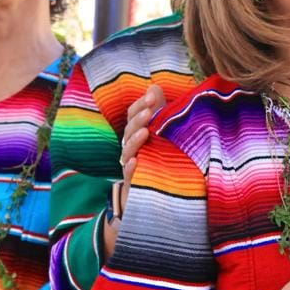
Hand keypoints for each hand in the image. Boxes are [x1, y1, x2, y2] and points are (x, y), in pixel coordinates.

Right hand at [104, 85, 165, 253]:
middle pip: (129, 131)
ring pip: (127, 152)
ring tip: (146, 131)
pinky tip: (136, 162)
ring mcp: (131, 168)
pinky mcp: (135, 186)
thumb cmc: (159, 164)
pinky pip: (130, 177)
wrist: (153, 202)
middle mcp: (131, 151)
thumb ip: (158, 113)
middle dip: (138, 118)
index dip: (141, 106)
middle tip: (150, 108)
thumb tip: (155, 86)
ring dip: (135, 140)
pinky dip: (131, 169)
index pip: (134, 117)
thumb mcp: (162, 137)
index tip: (153, 94)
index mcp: (137, 137)